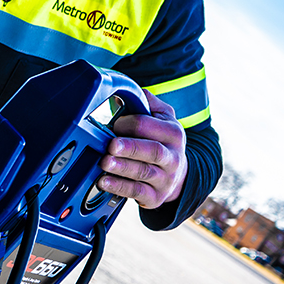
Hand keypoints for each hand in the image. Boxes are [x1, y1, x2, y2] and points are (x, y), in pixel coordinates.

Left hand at [97, 90, 186, 209]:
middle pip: (152, 151)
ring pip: (143, 172)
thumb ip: (148, 102)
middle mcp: (173, 157)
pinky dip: (120, 187)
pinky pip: (137, 192)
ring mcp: (165, 178)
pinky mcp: (156, 197)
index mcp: (173, 133)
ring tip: (104, 163)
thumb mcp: (163, 118)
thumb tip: (129, 86)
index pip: (151, 126)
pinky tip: (104, 182)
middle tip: (111, 145)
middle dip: (130, 148)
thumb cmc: (163, 141)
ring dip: (122, 168)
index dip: (130, 123)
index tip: (114, 123)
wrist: (179, 175)